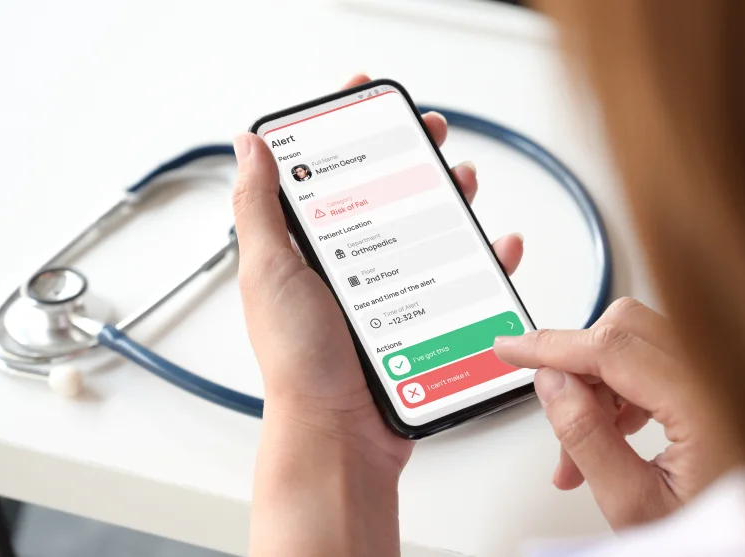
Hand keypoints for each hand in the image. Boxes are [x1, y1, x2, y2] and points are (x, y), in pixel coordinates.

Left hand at [235, 74, 524, 556]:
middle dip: (410, 155)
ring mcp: (385, 293)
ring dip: (449, 197)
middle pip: (383, 192)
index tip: (364, 95)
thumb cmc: (298, 363)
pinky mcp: (420, 321)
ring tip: (462, 181)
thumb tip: (249, 145)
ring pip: (425, 229)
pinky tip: (496, 247)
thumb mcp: (269, 272)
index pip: (323, 171)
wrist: (340, 435)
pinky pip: (460, 281)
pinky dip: (484, 260)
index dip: (344, 130)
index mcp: (304, 249)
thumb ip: (259, 208)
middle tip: (431, 135)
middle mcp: (345, 266)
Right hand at [492, 297, 737, 528]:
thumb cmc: (717, 536)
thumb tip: (552, 383)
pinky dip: (625, 389)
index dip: (551, 346)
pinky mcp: (726, 383)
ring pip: (638, 343)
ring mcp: (730, 376)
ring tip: (583, 445)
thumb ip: (587, 438)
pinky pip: (659, 361)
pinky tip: (615, 433)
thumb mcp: (634, 504)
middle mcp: (726, 377)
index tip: (512, 348)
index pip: (612, 347)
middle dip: (578, 364)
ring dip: (598, 382)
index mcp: (709, 404)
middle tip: (555, 410)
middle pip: (627, 328)